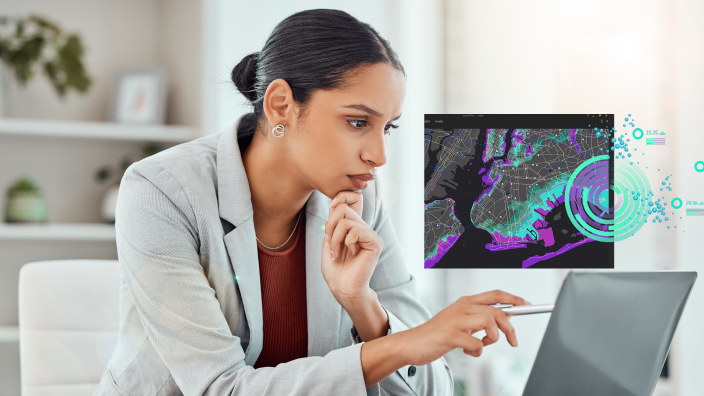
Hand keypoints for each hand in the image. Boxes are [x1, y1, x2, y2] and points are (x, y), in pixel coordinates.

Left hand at [321, 191, 381, 307]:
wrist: (342, 288)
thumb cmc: (335, 269)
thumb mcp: (329, 241)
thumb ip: (333, 222)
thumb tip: (336, 203)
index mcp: (354, 226)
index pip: (353, 199)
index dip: (341, 197)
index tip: (330, 208)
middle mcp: (364, 228)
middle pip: (344, 208)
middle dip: (329, 225)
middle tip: (329, 242)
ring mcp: (371, 235)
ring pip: (347, 220)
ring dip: (335, 238)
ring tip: (336, 252)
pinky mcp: (375, 242)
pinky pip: (355, 230)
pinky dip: (346, 242)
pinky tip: (351, 253)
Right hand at [395, 290, 529, 365]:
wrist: (411, 344)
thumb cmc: (437, 335)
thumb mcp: (459, 322)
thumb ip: (477, 319)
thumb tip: (503, 320)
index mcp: (464, 302)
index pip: (495, 295)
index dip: (514, 299)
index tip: (527, 306)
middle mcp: (461, 307)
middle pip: (497, 311)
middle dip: (510, 328)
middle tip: (513, 342)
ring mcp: (456, 320)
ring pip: (490, 322)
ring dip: (493, 339)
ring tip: (482, 345)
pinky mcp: (451, 335)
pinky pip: (476, 343)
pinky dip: (477, 351)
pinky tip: (467, 351)